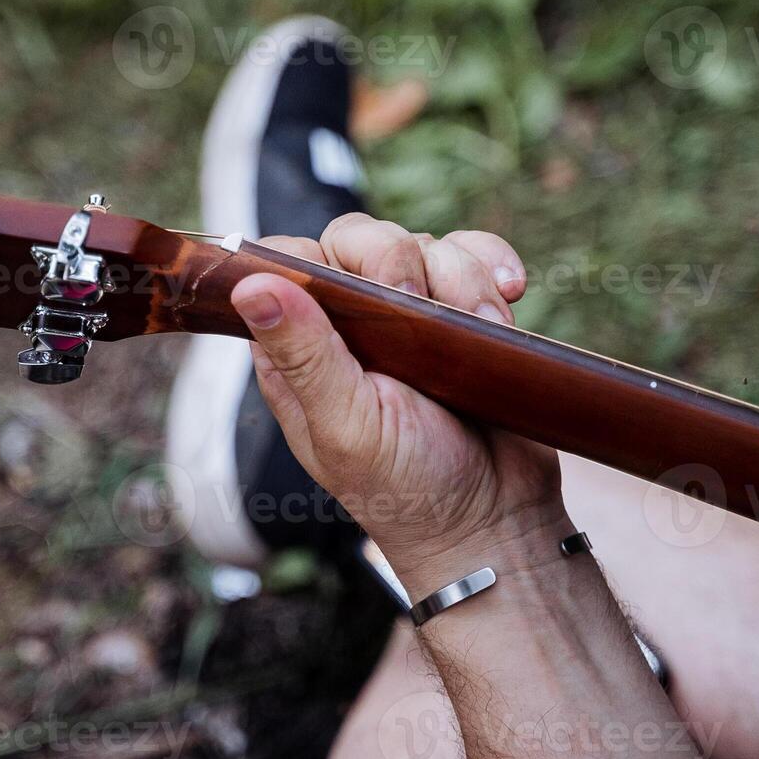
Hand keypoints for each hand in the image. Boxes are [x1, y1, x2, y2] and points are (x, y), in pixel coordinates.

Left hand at [230, 213, 565, 598]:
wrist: (496, 519)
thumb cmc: (410, 489)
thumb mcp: (347, 427)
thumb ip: (303, 356)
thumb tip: (250, 287)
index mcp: (298, 349)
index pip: (285, 261)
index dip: (320, 263)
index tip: (361, 297)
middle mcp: (345, 324)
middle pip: (357, 239)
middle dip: (402, 267)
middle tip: (428, 320)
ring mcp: (405, 315)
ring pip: (421, 244)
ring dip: (462, 280)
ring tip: (481, 334)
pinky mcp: (459, 312)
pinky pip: (470, 253)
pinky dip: (492, 266)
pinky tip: (509, 294)